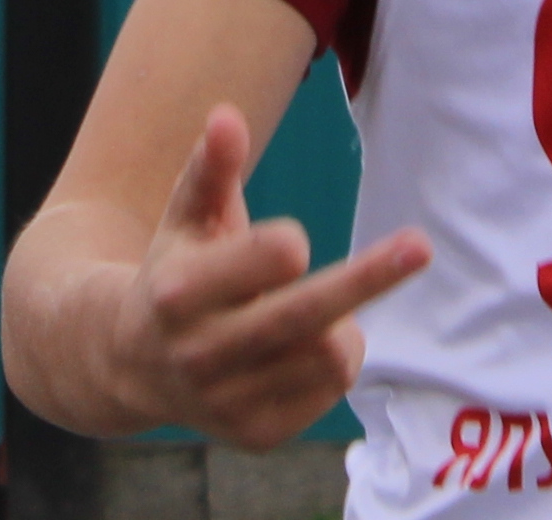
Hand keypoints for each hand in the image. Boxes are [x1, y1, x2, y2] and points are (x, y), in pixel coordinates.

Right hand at [131, 103, 430, 448]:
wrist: (129, 365)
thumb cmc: (175, 270)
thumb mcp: (183, 217)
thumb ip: (208, 168)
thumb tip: (227, 116)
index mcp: (178, 292)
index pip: (261, 264)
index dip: (284, 248)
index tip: (296, 241)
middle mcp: (199, 354)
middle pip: (307, 317)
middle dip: (369, 277)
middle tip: (421, 245)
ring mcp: (227, 403)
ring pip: (329, 356)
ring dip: (342, 320)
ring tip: (318, 306)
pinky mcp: (256, 435)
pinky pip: (330, 390)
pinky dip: (335, 358)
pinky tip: (304, 344)